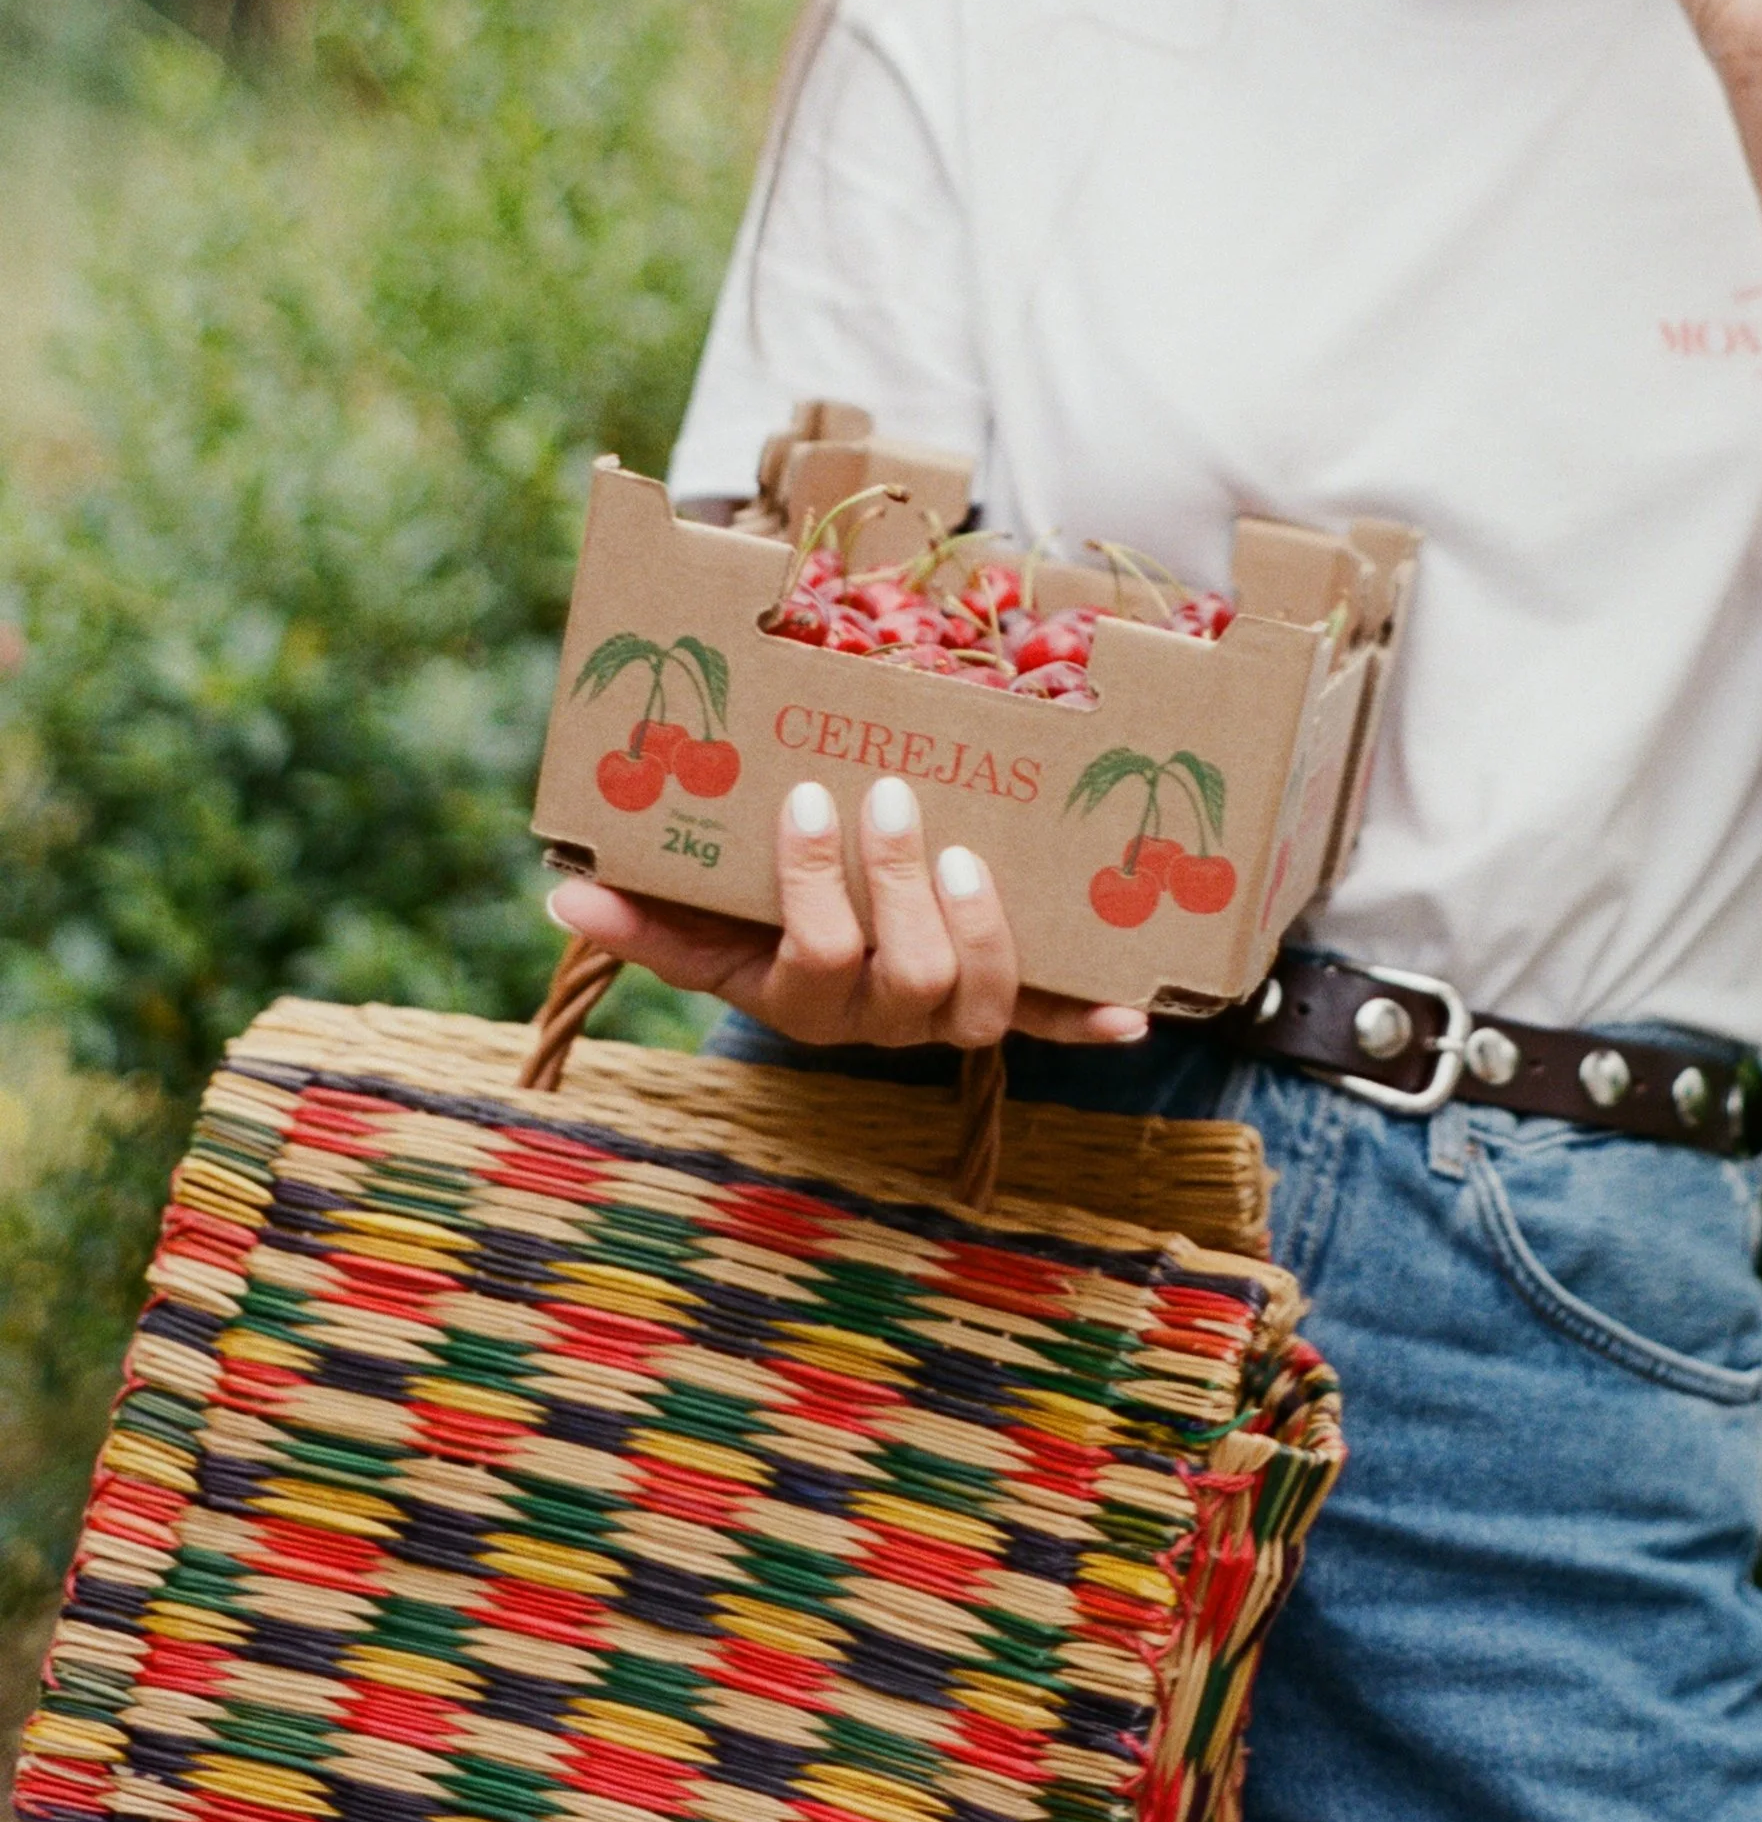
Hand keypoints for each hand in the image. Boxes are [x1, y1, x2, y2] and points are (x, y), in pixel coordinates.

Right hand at [545, 772, 1149, 1050]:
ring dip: (982, 934)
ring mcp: (943, 1017)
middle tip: (891, 798)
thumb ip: (641, 909)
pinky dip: (1091, 1020)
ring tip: (972, 859)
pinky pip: (1052, 1023)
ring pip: (974, 1006)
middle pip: (901, 982)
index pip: (805, 960)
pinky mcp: (1009, 1006)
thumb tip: (565, 885)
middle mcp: (874, 1021)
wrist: (826, 970)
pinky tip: (1135, 1013)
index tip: (813, 799)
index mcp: (797, 998)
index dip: (814, 888)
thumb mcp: (698, 917)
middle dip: (898, 887)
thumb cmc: (756, 922)